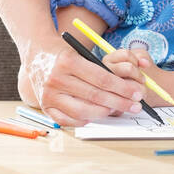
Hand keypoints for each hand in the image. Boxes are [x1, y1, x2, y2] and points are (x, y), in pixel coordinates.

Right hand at [20, 38, 146, 126]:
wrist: (36, 55)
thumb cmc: (65, 54)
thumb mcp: (81, 53)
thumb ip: (101, 69)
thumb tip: (127, 88)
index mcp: (68, 62)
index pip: (102, 78)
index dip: (123, 88)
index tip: (137, 93)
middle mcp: (56, 79)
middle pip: (95, 96)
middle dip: (120, 102)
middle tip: (135, 105)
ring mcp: (48, 95)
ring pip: (83, 111)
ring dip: (105, 113)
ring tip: (117, 109)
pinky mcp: (44, 107)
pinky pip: (68, 120)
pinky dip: (84, 120)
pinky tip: (96, 115)